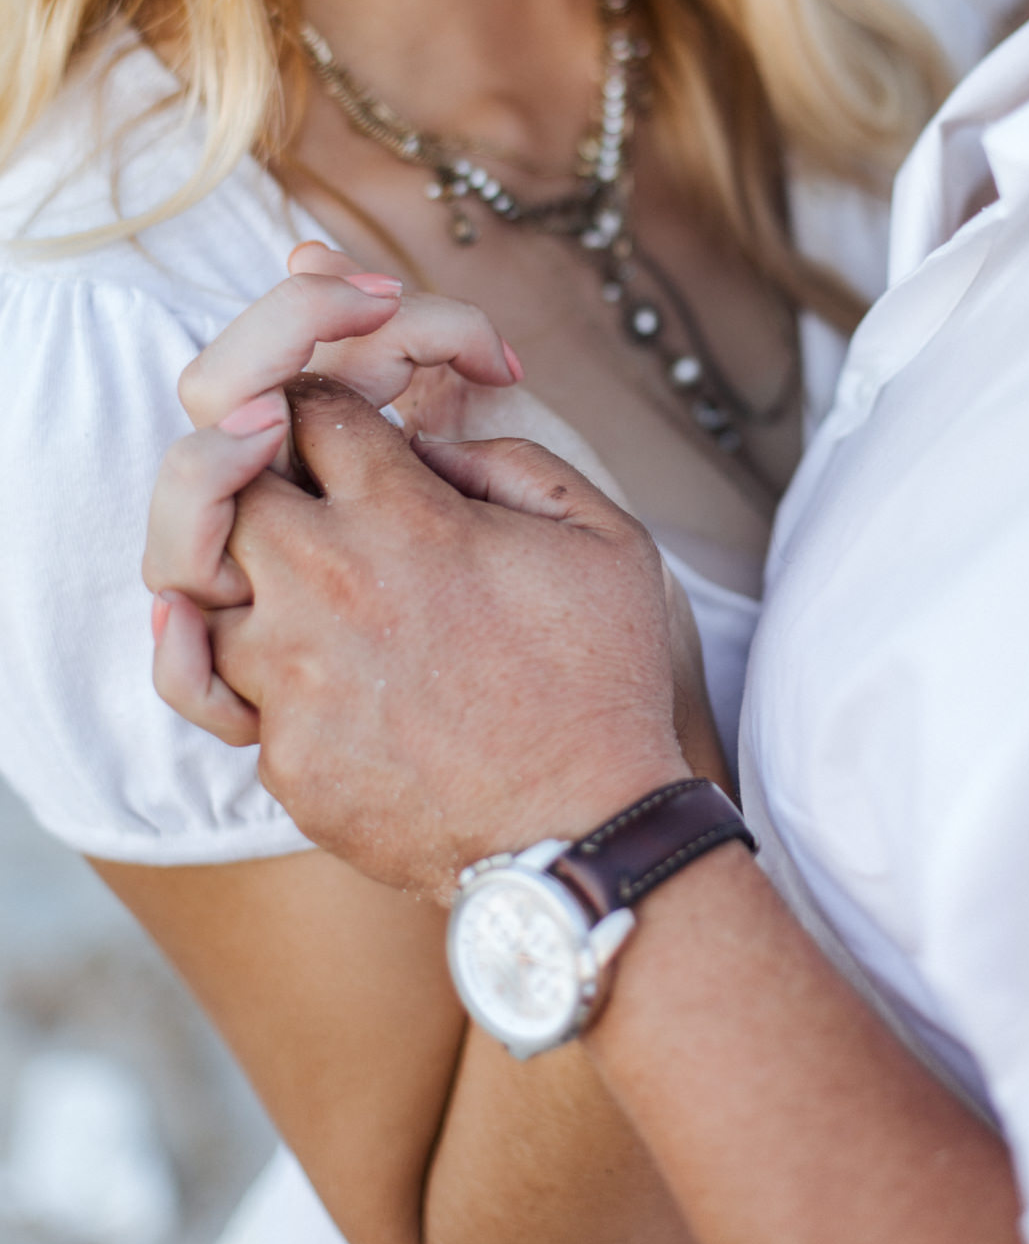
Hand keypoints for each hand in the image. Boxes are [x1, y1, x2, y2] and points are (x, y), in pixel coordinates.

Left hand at [144, 242, 627, 743]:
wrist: (584, 832)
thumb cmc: (601, 681)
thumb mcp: (604, 535)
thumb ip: (513, 461)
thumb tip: (433, 445)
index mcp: (405, 517)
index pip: (309, 411)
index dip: (325, 413)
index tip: (347, 443)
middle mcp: (328, 585)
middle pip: (224, 490)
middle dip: (261, 486)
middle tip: (310, 510)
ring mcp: (293, 677)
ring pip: (208, 598)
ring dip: (259, 591)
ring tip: (324, 610)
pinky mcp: (284, 758)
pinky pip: (234, 701)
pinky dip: (269, 686)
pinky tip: (321, 686)